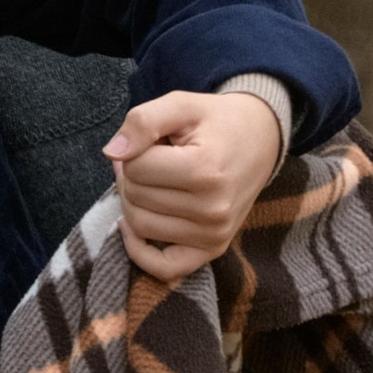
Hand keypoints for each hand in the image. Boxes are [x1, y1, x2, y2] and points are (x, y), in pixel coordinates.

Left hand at [105, 89, 285, 282]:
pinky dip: (139, 251)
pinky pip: (164, 268)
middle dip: (133, 174)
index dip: (133, 150)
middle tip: (154, 157)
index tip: (153, 141)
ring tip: (157, 179)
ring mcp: (215, 234)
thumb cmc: (215, 121)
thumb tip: (112, 153)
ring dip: (135, 201)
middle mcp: (212, 209)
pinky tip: (132, 227)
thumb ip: (142, 121)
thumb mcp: (180, 105)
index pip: (134, 168)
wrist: (260, 138)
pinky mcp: (214, 248)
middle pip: (134, 196)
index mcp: (205, 170)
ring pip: (139, 225)